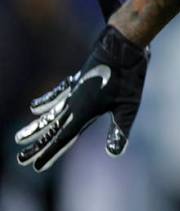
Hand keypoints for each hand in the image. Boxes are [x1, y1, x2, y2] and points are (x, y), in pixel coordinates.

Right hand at [14, 0, 149, 171]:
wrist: (122, 44)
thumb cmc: (128, 75)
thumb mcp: (128, 106)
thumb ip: (119, 129)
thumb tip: (114, 153)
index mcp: (85, 112)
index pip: (63, 138)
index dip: (49, 153)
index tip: (34, 166)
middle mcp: (75, 103)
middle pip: (53, 129)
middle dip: (38, 145)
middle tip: (20, 160)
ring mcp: (75, 90)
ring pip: (51, 113)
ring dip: (37, 126)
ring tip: (19, 136)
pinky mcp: (79, 79)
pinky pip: (58, 94)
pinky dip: (47, 101)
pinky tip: (35, 107)